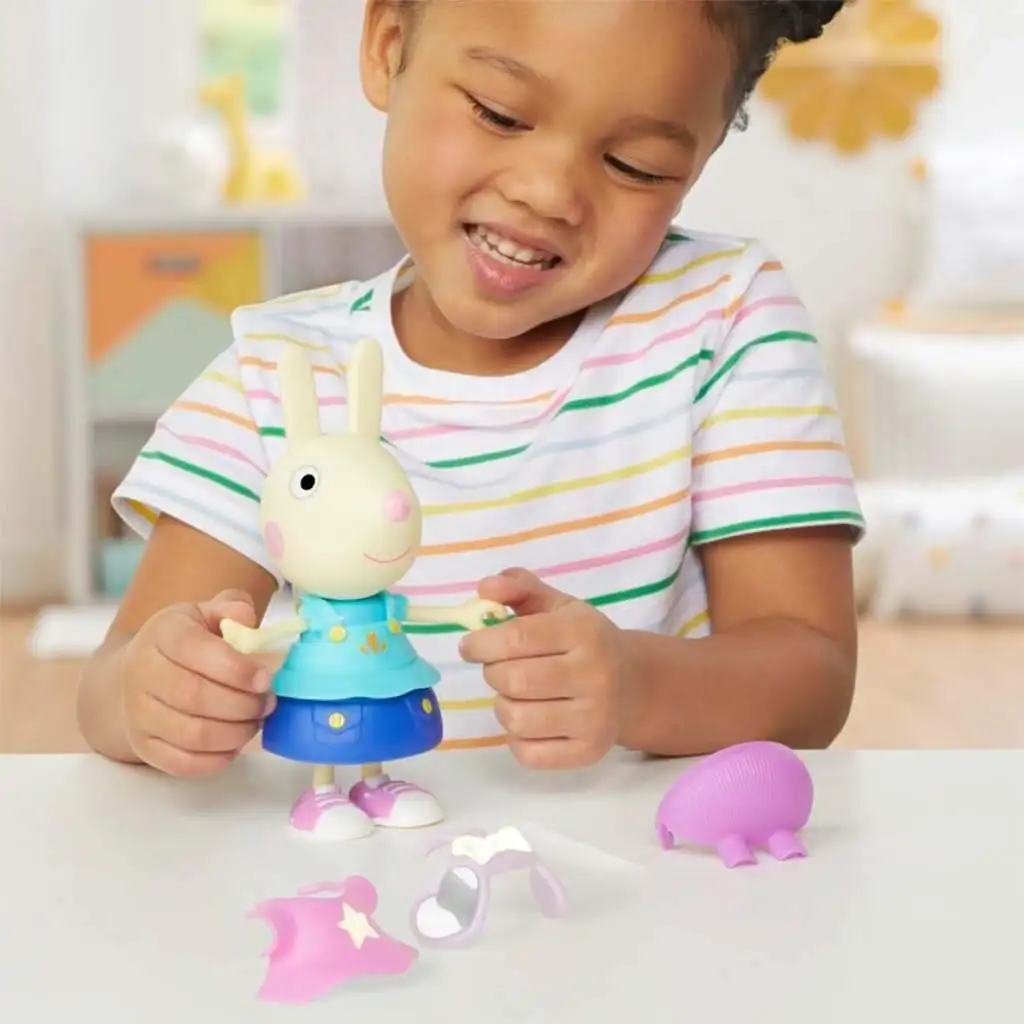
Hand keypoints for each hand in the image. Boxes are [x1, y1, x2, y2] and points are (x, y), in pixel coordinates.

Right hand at [118, 589, 275, 778]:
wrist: (137, 674)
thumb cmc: (186, 642)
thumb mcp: (206, 614)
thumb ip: (230, 608)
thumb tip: (245, 618)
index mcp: (162, 634)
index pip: (194, 649)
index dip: (235, 668)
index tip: (265, 679)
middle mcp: (141, 673)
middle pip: (195, 696)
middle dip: (242, 704)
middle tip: (267, 704)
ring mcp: (138, 713)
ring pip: (192, 734)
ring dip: (235, 733)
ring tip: (255, 721)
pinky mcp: (143, 746)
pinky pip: (183, 763)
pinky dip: (217, 759)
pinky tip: (234, 743)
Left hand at [459, 569, 625, 769]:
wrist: (631, 684)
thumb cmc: (582, 640)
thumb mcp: (555, 605)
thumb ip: (517, 587)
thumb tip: (484, 588)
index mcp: (584, 632)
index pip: (517, 638)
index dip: (482, 642)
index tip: (470, 646)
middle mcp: (595, 675)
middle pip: (513, 680)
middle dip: (492, 672)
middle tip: (499, 667)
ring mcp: (594, 718)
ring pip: (515, 719)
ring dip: (503, 705)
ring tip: (517, 694)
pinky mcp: (589, 752)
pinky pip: (527, 754)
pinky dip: (517, 738)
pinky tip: (532, 720)